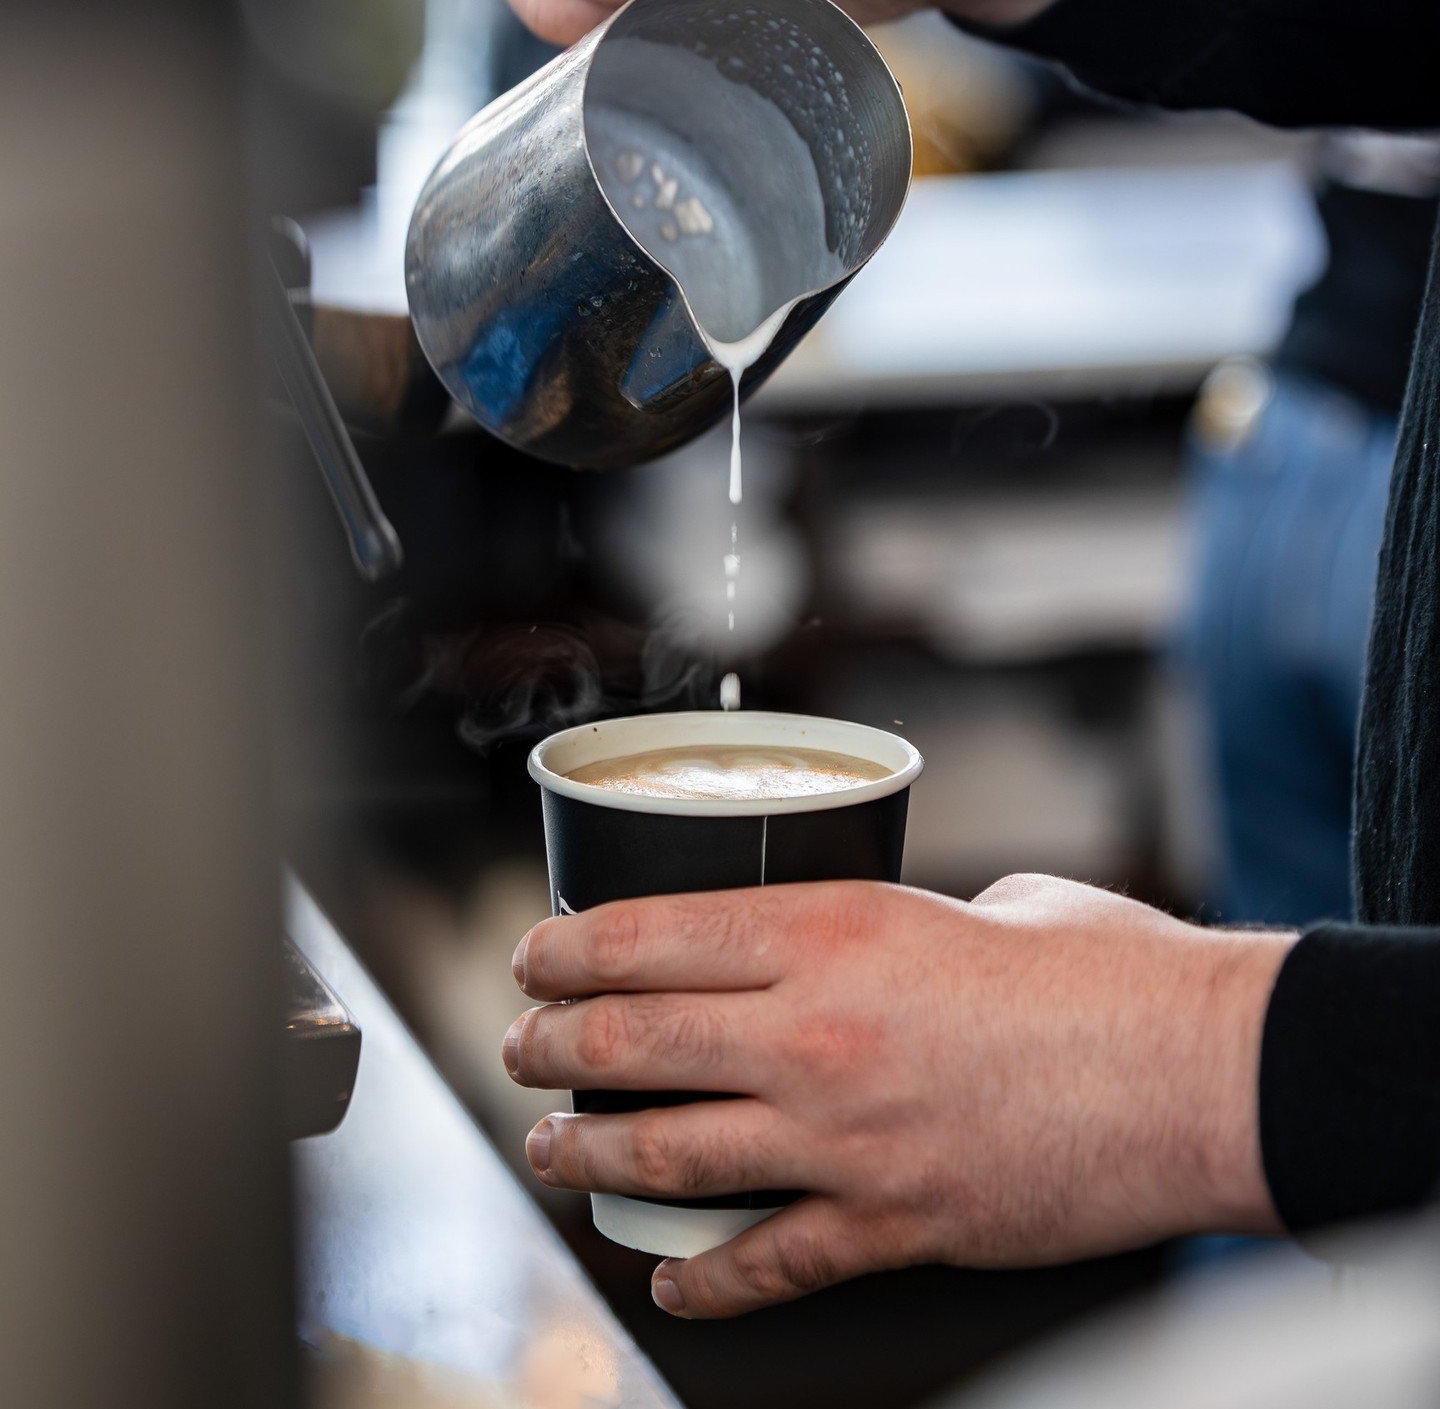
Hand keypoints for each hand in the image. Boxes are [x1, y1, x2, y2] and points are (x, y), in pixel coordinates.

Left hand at [503, 875, 1293, 1317]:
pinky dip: (706, 1278)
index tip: (532, 957)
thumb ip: (910, 919)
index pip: (651, 937)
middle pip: (634, 1042)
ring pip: (669, 1152)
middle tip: (519, 1047)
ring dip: (588, 1152)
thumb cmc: (1106, 973)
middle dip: (551, 1045)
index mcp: (832, 929)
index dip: (567, 950)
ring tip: (549, 1150)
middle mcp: (815, 1034)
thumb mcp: (989, 903)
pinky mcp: (893, 1225)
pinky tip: (668, 1278)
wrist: (1201, 1077)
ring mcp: (844, 1139)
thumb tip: (890, 931)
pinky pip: (769, 1262)